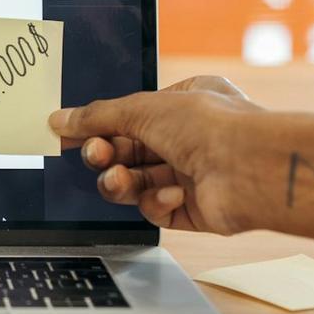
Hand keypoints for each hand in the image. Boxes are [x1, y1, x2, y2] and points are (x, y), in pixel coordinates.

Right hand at [48, 76, 270, 234]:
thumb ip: (98, 117)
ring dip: (123, 182)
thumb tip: (61, 120)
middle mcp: (190, 138)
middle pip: (129, 152)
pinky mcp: (195, 210)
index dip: (99, 127)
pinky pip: (158, 209)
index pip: (130, 117)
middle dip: (108, 155)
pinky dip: (158, 203)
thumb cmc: (211, 126)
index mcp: (183, 103)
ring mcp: (193, 175)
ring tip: (119, 180)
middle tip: (97, 156)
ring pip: (137, 183)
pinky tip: (172, 194)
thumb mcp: (142, 109)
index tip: (70, 135)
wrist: (253, 168)